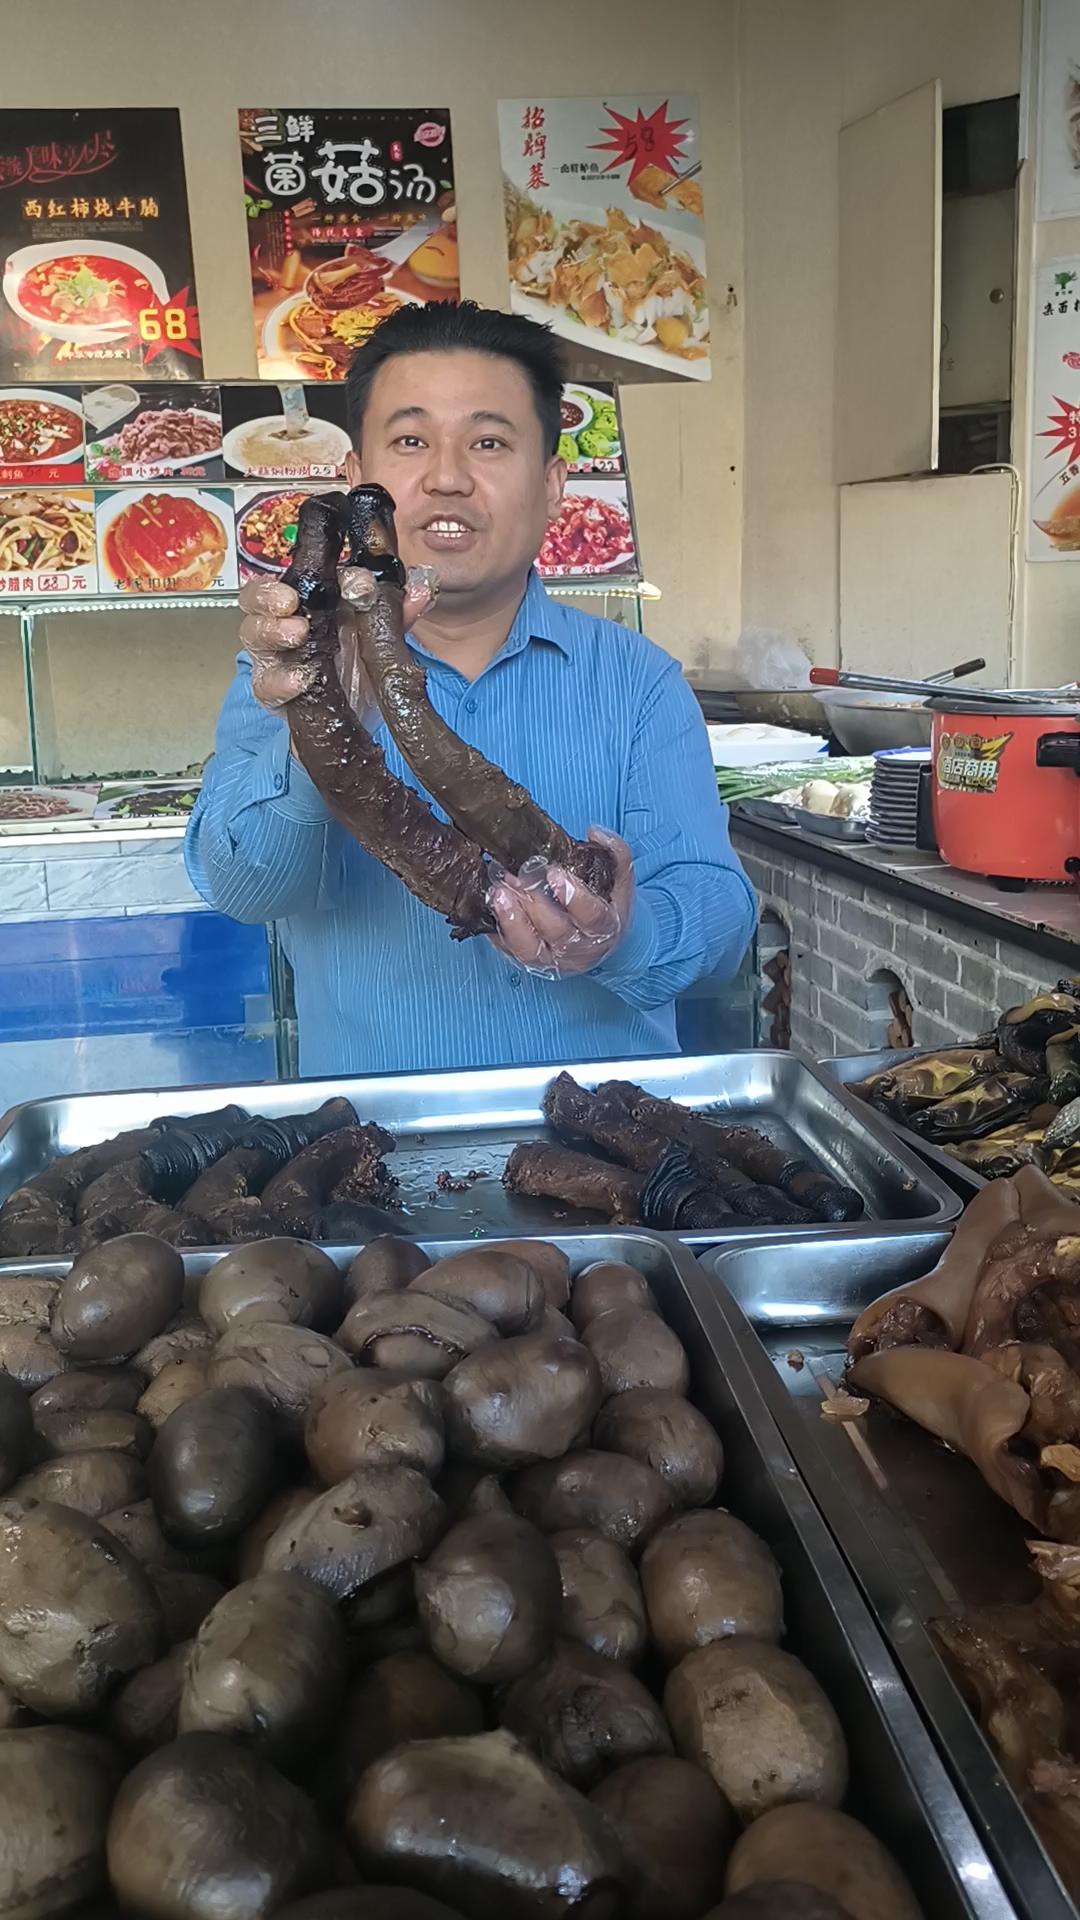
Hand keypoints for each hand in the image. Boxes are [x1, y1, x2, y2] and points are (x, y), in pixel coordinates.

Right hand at [239, 567, 436, 713]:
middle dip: (270, 594)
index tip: (356, 582)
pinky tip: (300, 680)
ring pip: (253, 632)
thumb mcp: (383, 640)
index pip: (308, 573)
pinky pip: (264, 683)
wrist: (354, 720)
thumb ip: (399, 615)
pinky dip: (280, 680)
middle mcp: (288, 620)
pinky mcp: (271, 689)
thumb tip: (422, 588)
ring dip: (272, 630)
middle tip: (290, 601)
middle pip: (260, 595)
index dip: (324, 570)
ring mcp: (275, 654)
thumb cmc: (361, 668)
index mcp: (314, 601)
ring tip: (296, 635)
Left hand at [489, 829, 634, 976]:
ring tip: (498, 893)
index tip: (555, 873)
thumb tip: (594, 831)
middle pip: (556, 932)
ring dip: (511, 921)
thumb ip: (615, 852)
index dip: (574, 896)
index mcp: (605, 929)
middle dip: (535, 905)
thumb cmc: (608, 908)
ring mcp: (553, 959)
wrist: (602, 943)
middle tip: (516, 878)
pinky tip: (488, 906)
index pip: (592, 917)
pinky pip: (509, 951)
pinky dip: (497, 930)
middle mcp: (579, 950)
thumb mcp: (620, 880)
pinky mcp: (530, 962)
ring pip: (529, 949)